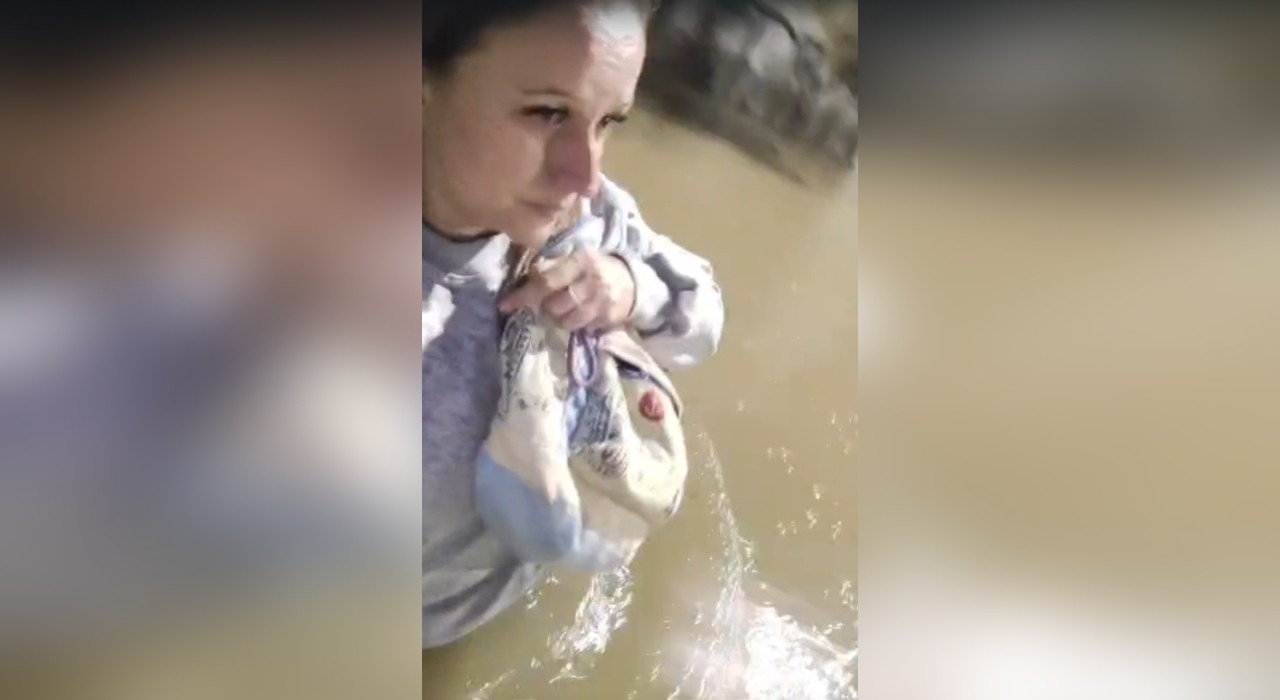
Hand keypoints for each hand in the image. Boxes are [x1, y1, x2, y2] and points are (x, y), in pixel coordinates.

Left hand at [499, 250, 635, 330]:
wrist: (632, 282)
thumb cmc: (595, 268)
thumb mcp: (576, 259)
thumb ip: (553, 267)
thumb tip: (527, 278)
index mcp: (580, 262)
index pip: (547, 281)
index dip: (524, 295)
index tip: (505, 305)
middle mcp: (591, 282)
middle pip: (555, 305)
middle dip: (545, 307)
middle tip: (547, 303)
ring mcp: (601, 303)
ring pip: (567, 321)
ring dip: (558, 318)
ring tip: (562, 310)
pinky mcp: (608, 320)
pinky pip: (582, 328)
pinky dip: (575, 324)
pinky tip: (578, 314)